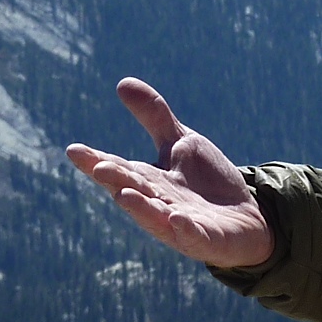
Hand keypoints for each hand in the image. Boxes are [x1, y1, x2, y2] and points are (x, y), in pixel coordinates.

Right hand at [65, 78, 275, 269]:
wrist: (247, 215)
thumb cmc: (206, 182)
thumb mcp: (180, 142)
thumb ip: (154, 116)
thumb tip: (122, 82)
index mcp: (148, 180)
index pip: (118, 168)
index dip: (95, 160)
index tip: (73, 149)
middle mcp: (158, 203)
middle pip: (133, 190)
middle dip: (116, 180)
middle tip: (98, 167)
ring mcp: (179, 224)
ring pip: (155, 218)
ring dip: (140, 208)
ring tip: (125, 194)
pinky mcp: (205, 239)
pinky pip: (192, 236)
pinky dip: (184, 229)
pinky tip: (178, 218)